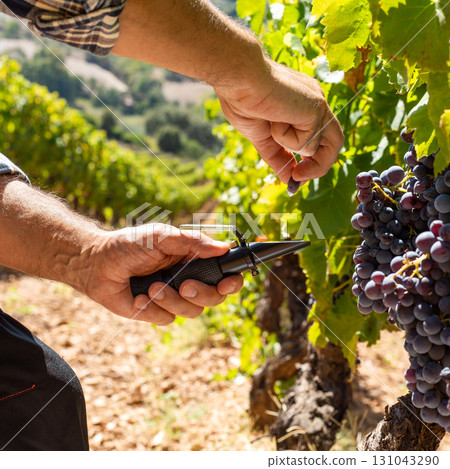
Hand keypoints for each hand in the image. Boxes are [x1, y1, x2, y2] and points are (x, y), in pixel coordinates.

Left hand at [83, 224, 242, 324]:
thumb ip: (193, 242)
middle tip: (184, 285)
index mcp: (195, 260)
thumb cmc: (129, 244)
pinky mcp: (156, 312)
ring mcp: (173, 298)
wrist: (97, 263)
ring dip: (172, 300)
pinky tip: (138, 296)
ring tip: (151, 287)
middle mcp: (189, 280)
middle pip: (215, 298)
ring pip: (192, 311)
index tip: (226, 283)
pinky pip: (167, 319)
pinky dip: (152, 308)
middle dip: (203, 294)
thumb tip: (224, 247)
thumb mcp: (162, 237)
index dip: (232, 282)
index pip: (225, 274)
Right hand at [215, 59, 344, 184]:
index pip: (318, 138)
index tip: (295, 176)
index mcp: (303, 106)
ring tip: (273, 126)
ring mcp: (318, 106)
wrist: (239, 79)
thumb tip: (288, 180)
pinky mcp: (317, 110)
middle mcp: (315, 104)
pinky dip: (284, 137)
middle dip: (318, 167)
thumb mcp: (262, 137)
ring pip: (320, 147)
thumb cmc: (243, 99)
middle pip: (333, 143)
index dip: (312, 162)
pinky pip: (305, 144)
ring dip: (290, 145)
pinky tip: (273, 117)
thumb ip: (278, 156)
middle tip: (297, 177)